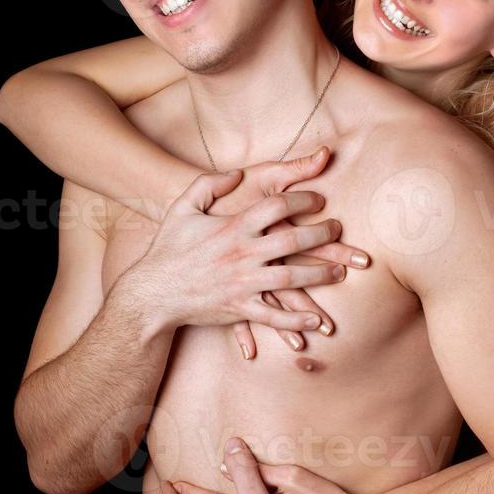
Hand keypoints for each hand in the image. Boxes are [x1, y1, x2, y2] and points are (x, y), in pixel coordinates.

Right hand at [125, 174, 347, 332]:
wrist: (152, 293)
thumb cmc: (168, 248)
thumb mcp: (183, 208)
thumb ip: (208, 184)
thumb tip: (235, 173)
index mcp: (233, 227)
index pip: (277, 206)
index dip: (303, 200)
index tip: (319, 201)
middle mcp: (242, 254)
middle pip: (293, 240)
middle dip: (322, 234)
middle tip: (338, 230)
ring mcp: (243, 283)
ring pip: (292, 278)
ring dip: (320, 275)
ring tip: (341, 271)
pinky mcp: (239, 308)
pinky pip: (274, 316)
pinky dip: (296, 320)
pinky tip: (315, 320)